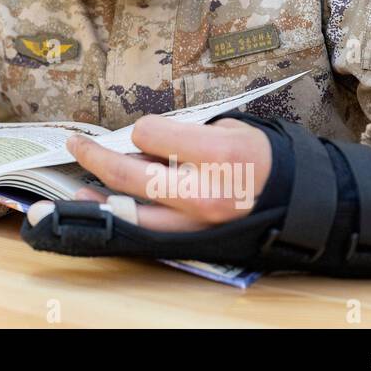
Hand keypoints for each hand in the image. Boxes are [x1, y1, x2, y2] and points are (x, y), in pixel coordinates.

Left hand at [63, 115, 271, 231]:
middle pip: (129, 174)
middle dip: (94, 156)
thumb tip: (138, 144)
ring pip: (130, 211)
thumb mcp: (227, 129)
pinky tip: (101, 206)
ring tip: (77, 186)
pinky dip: (120, 218)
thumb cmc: (259, 157)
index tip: (147, 131)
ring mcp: (196, 224)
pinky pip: (145, 231)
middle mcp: (204, 193)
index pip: (149, 134)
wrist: (295, 200)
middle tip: (75, 144)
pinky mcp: (192, 241)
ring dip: (98, 197)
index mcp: (218, 155)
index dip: (142, 129)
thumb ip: (181, 136)